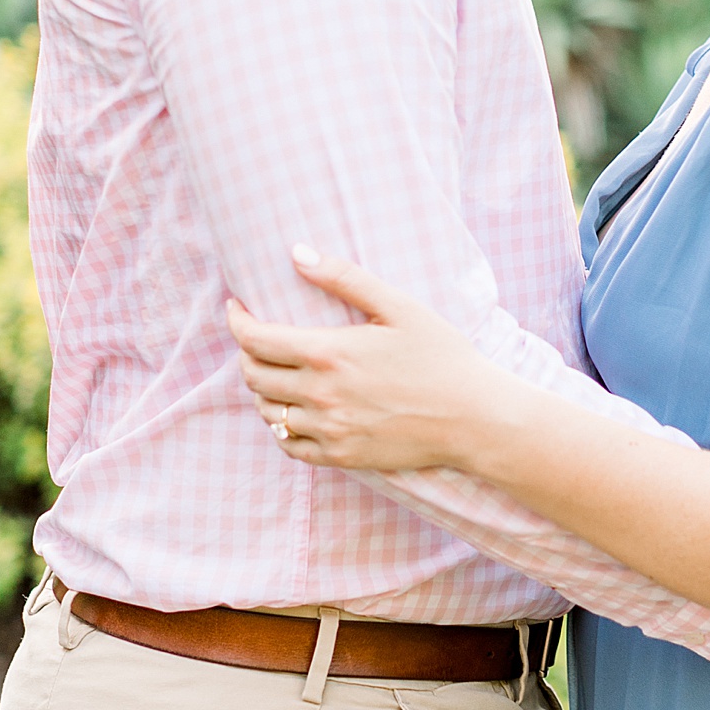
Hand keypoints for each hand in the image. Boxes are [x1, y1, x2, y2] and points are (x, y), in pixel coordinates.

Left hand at [228, 249, 498, 472]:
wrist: (474, 417)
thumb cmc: (442, 356)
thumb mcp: (398, 306)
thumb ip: (345, 278)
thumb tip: (297, 253)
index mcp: (329, 353)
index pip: (255, 339)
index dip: (236, 321)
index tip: (236, 307)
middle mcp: (320, 395)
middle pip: (253, 376)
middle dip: (246, 352)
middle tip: (258, 337)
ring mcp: (329, 430)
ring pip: (267, 412)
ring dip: (262, 390)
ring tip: (277, 372)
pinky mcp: (341, 456)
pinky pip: (290, 445)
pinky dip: (281, 427)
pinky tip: (294, 411)